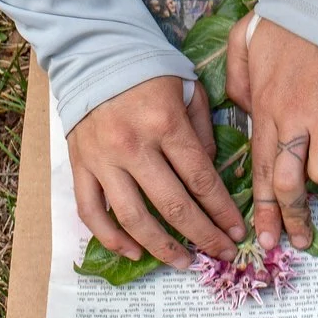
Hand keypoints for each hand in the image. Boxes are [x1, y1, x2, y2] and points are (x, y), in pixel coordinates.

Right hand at [67, 76, 246, 268]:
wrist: (95, 54)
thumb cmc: (149, 71)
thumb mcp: (188, 90)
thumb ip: (202, 133)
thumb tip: (207, 178)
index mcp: (165, 124)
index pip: (201, 180)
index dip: (222, 212)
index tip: (237, 232)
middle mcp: (133, 146)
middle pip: (173, 206)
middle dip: (203, 236)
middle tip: (223, 255)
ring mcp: (102, 160)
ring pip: (133, 218)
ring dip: (162, 247)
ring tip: (184, 263)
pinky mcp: (80, 166)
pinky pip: (91, 212)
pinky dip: (111, 238)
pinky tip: (133, 252)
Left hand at [225, 13, 317, 253]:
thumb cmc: (288, 21)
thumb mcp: (243, 45)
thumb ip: (236, 84)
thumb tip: (240, 113)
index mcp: (266, 107)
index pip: (262, 172)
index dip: (264, 212)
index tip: (266, 241)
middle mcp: (297, 117)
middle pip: (293, 185)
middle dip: (294, 218)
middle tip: (299, 237)